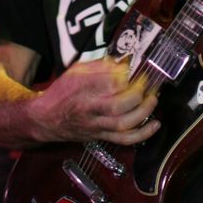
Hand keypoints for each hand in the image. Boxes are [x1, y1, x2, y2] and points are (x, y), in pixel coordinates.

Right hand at [35, 57, 158, 145]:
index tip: (138, 70)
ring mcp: (96, 125)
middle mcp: (89, 108)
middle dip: (138, 94)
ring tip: (153, 99)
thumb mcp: (77, 71)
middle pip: (118, 106)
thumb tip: (126, 63)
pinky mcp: (101, 136)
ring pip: (123, 124)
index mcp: (82, 88)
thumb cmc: (63, 91)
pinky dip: (143, 133)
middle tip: (147, 85)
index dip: (128, 76)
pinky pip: (124, 139)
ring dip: (144, 112)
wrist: (46, 119)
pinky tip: (155, 124)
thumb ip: (101, 66)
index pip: (109, 82)